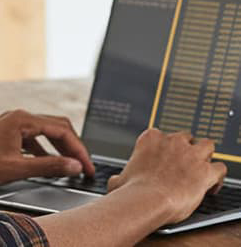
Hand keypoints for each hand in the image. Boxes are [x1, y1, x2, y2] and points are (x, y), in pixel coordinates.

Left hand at [0, 109, 94, 189]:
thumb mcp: (16, 168)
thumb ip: (48, 166)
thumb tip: (74, 165)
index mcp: (22, 120)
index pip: (62, 130)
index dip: (79, 149)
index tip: (88, 167)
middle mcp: (17, 116)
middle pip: (56, 126)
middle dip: (73, 146)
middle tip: (85, 166)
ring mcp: (11, 123)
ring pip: (45, 131)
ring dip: (59, 148)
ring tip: (70, 166)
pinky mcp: (6, 132)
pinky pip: (32, 138)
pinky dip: (44, 150)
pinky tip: (48, 164)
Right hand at [107, 128, 226, 223]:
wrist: (148, 201)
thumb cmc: (132, 191)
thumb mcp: (118, 181)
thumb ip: (121, 176)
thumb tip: (116, 181)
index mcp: (150, 139)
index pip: (162, 135)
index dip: (165, 148)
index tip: (165, 159)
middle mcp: (172, 141)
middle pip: (187, 137)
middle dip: (187, 148)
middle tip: (183, 164)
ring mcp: (191, 154)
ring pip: (208, 145)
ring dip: (206, 156)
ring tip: (201, 169)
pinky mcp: (206, 171)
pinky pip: (220, 168)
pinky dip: (218, 177)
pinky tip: (211, 186)